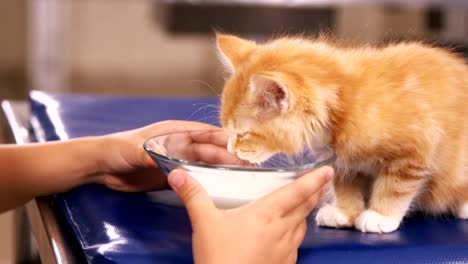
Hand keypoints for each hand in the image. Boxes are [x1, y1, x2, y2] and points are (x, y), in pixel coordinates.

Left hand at [97, 120, 241, 191]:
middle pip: (210, 150)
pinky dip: (208, 181)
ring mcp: (178, 160)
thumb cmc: (117, 149)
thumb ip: (148, 154)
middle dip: (229, 155)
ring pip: (206, 163)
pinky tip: (220, 186)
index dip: (224, 138)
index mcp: (175, 131)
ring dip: (222, 168)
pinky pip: (195, 177)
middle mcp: (180, 144)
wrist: (102, 167)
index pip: (205, 133)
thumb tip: (162, 160)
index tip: (242, 146)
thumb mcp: (133, 150)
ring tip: (240, 175)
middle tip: (247, 165)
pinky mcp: (173, 176)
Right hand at [168, 166, 333, 263]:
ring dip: (305, 212)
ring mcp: (286, 250)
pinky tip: (288, 234)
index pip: (296, 193)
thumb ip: (193, 196)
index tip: (329, 170)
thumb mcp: (204, 223)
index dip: (314, 180)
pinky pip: (296, 244)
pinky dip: (297, 232)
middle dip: (314, 192)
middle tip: (321, 182)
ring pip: (302, 226)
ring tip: (304, 204)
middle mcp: (282, 230)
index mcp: (267, 214)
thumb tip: (176, 174)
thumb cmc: (218, 255)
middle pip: (305, 207)